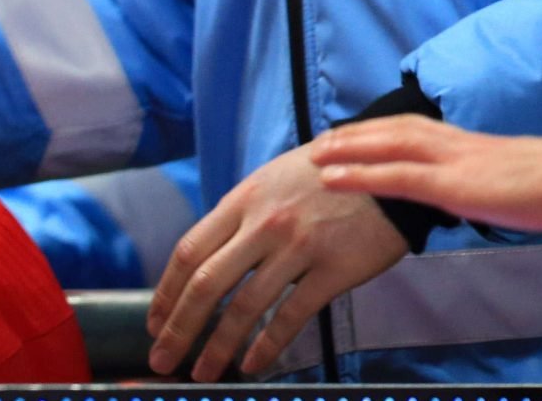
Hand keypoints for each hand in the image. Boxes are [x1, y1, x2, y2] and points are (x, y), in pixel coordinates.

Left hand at [148, 141, 408, 378]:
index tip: (154, 320)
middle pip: (205, 283)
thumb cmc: (326, 175)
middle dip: (179, 327)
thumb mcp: (270, 181)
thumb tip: (210, 255)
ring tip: (202, 372)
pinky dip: (267, 345)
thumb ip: (240, 216)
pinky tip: (252, 365)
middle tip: (162, 358)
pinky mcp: (332, 271)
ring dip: (218, 346)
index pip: (188, 251)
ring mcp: (295, 248)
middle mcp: (261, 225)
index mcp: (240, 201)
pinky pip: (291, 315)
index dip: (166, 291)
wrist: (387, 169)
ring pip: (244, 305)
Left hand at [316, 116, 541, 233]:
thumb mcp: (503, 178)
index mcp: (464, 141)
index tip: (346, 134)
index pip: (409, 129)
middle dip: (350, 134)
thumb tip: (462, 191)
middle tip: (317, 142)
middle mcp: (450, 142)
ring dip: (343, 148)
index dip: (374, 131)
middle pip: (389, 130)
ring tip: (313, 155)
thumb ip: (477, 180)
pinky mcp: (451, 184)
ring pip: (384, 146)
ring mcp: (448, 161)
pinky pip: (395, 176)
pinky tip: (330, 179)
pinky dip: (357, 175)